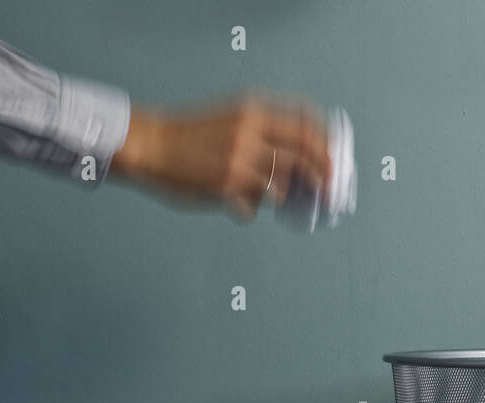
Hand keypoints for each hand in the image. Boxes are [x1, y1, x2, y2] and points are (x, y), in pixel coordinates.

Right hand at [111, 93, 331, 220]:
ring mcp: (239, 159)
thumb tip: (294, 156)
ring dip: (279, 196)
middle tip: (328, 188)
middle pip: (303, 153)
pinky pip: (254, 206)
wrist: (150, 144)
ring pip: (281, 185)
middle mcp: (249, 132)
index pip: (304, 121)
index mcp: (252, 111)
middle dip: (322, 173)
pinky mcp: (225, 185)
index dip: (324, 140)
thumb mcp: (229, 117)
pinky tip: (237, 205)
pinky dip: (249, 210)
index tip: (333, 155)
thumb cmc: (188, 135)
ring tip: (264, 196)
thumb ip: (260, 131)